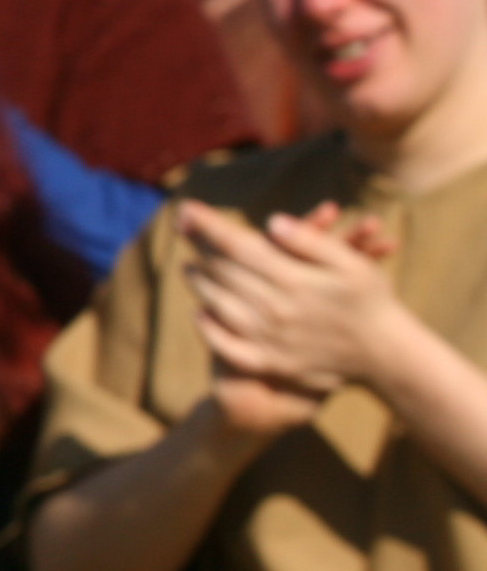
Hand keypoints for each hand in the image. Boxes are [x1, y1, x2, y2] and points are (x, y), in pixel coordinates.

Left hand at [181, 198, 405, 406]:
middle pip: (222, 272)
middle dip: (199, 247)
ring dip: (198, 282)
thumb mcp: (353, 263)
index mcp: (293, 280)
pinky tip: (201, 312)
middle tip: (184, 229)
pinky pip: (225, 345)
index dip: (207, 225)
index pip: (236, 245)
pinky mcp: (268, 362)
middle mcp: (275, 309)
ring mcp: (268, 338)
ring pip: (217, 304)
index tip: (186, 208)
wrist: (386, 356)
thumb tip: (270, 222)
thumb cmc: (372, 302)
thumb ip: (311, 240)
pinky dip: (208, 327)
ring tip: (189, 266)